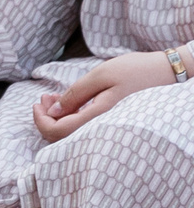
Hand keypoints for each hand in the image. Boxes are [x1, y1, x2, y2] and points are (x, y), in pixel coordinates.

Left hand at [36, 48, 183, 142]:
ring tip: (53, 96)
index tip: (39, 102)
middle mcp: (103, 127)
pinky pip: (85, 126)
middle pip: (63, 136)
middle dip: (47, 117)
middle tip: (45, 97)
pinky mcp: (112, 121)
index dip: (41, 120)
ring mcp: (108, 126)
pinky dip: (71, 114)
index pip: (58, 132)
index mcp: (99, 117)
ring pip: (73, 131)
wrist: (167, 72)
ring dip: (58, 115)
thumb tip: (55, 112)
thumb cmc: (136, 71)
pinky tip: (68, 100)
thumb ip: (76, 94)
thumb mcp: (101, 75)